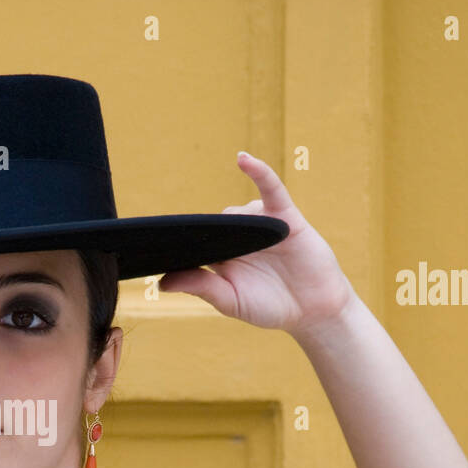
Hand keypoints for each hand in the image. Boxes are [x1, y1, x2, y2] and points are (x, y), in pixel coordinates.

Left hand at [158, 152, 357, 336]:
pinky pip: (269, 187)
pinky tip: (243, 159)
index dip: (178, 243)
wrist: (312, 309)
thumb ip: (201, 288)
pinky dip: (258, 171)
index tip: (154, 245)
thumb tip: (162, 283)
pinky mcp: (284, 214)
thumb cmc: (270, 306)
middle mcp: (237, 237)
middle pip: (211, 226)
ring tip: (254, 258)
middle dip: (205, 236)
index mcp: (221, 257)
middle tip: (211, 256)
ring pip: (235, 213)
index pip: (193, 243)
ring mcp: (259, 224)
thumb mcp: (230, 301)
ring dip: (237, 229)